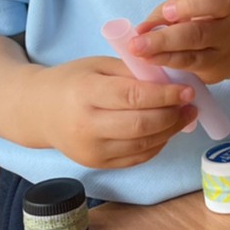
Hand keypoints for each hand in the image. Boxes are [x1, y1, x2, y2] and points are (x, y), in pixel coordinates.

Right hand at [25, 57, 198, 168]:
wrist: (38, 111)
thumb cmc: (73, 81)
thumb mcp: (99, 65)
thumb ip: (133, 71)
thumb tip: (170, 80)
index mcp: (85, 93)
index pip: (132, 96)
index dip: (165, 95)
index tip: (187, 90)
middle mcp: (86, 125)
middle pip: (140, 125)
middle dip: (172, 115)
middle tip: (190, 104)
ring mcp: (91, 149)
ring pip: (143, 145)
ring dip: (170, 131)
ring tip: (185, 115)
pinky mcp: (97, 164)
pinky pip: (137, 158)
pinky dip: (157, 144)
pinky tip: (166, 129)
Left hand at [132, 0, 229, 83]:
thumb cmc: (198, 20)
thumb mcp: (181, 9)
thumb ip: (161, 16)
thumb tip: (140, 31)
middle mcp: (224, 9)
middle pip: (218, 0)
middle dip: (190, 5)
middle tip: (167, 12)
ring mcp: (224, 36)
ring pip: (201, 35)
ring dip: (166, 40)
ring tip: (139, 46)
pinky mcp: (217, 61)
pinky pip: (193, 59)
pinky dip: (168, 59)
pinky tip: (149, 58)